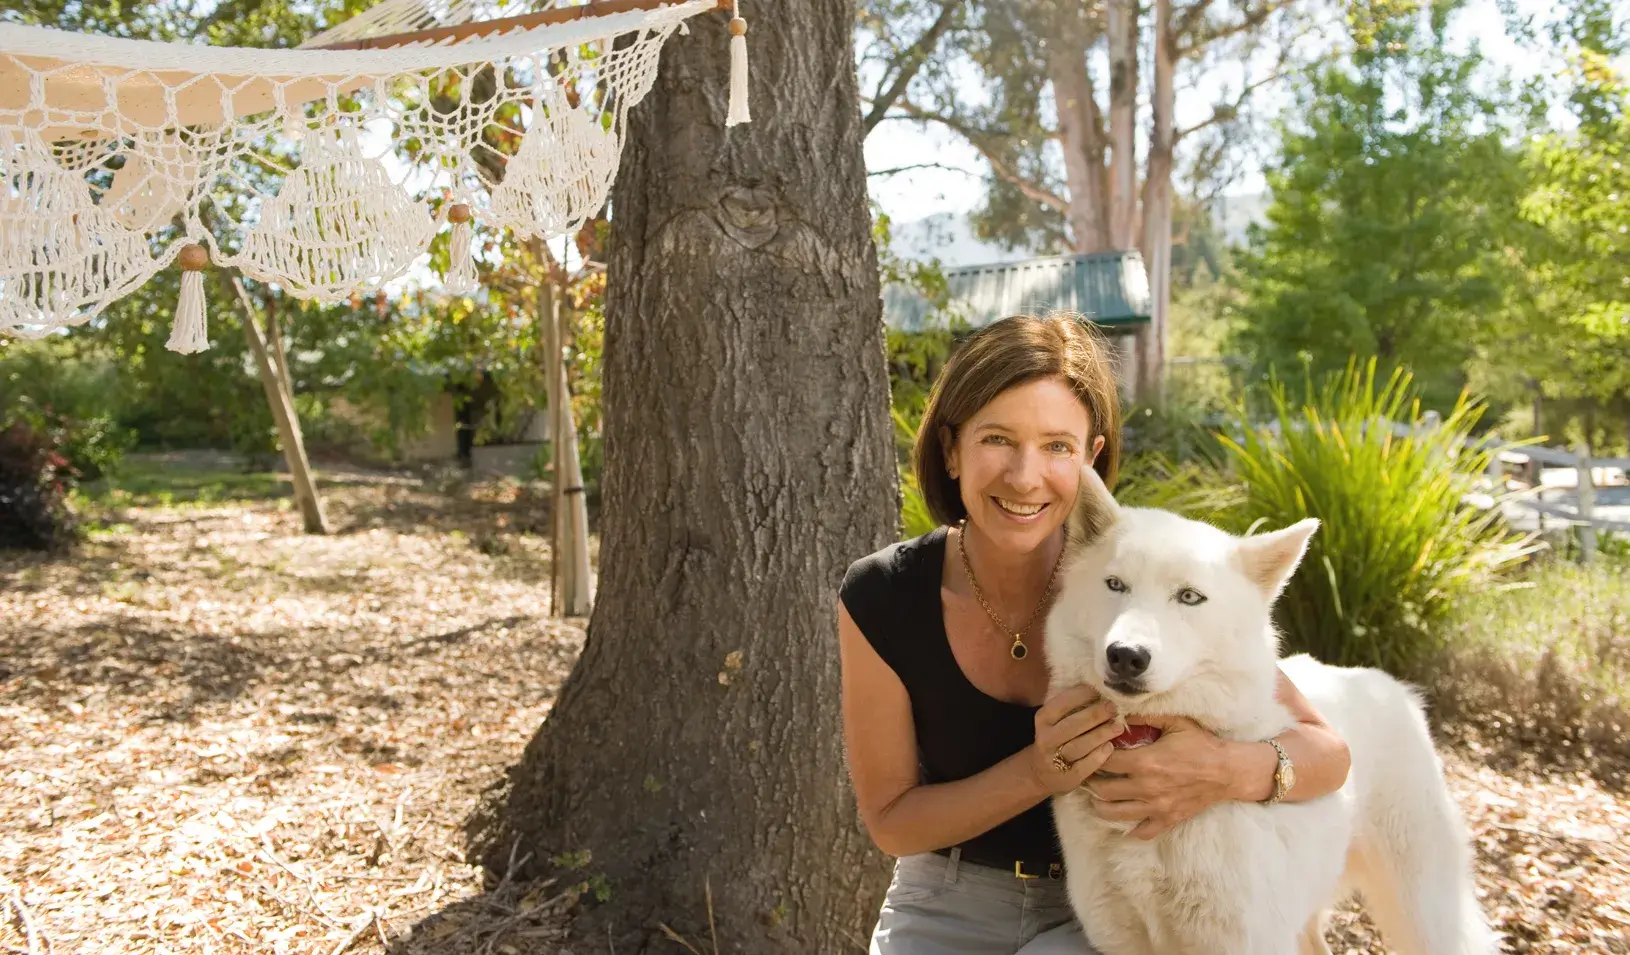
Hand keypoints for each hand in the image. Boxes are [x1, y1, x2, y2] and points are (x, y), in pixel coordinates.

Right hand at [1028, 686, 1122, 796]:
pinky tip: (1110, 747)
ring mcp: (1055, 760)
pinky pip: (1085, 766)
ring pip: (1079, 746)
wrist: (1040, 772)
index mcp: (1043, 719)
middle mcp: (1046, 738)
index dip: (1082, 695)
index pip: (1061, 704)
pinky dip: (1098, 756)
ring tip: (1118, 726)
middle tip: (1113, 707)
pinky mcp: (1068, 777)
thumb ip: (1071, 707)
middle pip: (1071, 725)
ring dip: (1100, 734)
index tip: (1101, 690)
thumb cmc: (1056, 738)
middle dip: (1095, 714)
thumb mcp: (1055, 720)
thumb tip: (1100, 690)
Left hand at [1084, 714, 1235, 839]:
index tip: (1091, 750)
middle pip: (1103, 790)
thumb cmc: (1201, 744)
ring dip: (1100, 806)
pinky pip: (1140, 832)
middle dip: (1090, 781)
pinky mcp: (1167, 820)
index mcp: (1146, 762)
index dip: (1094, 754)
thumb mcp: (1175, 722)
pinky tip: (1124, 816)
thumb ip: (1146, 716)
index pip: (1105, 761)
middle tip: (1087, 774)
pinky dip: (1129, 828)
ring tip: (1096, 796)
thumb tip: (1119, 709)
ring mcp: (1156, 807)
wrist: (1228, 771)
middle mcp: (1147, 787)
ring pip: (1114, 814)